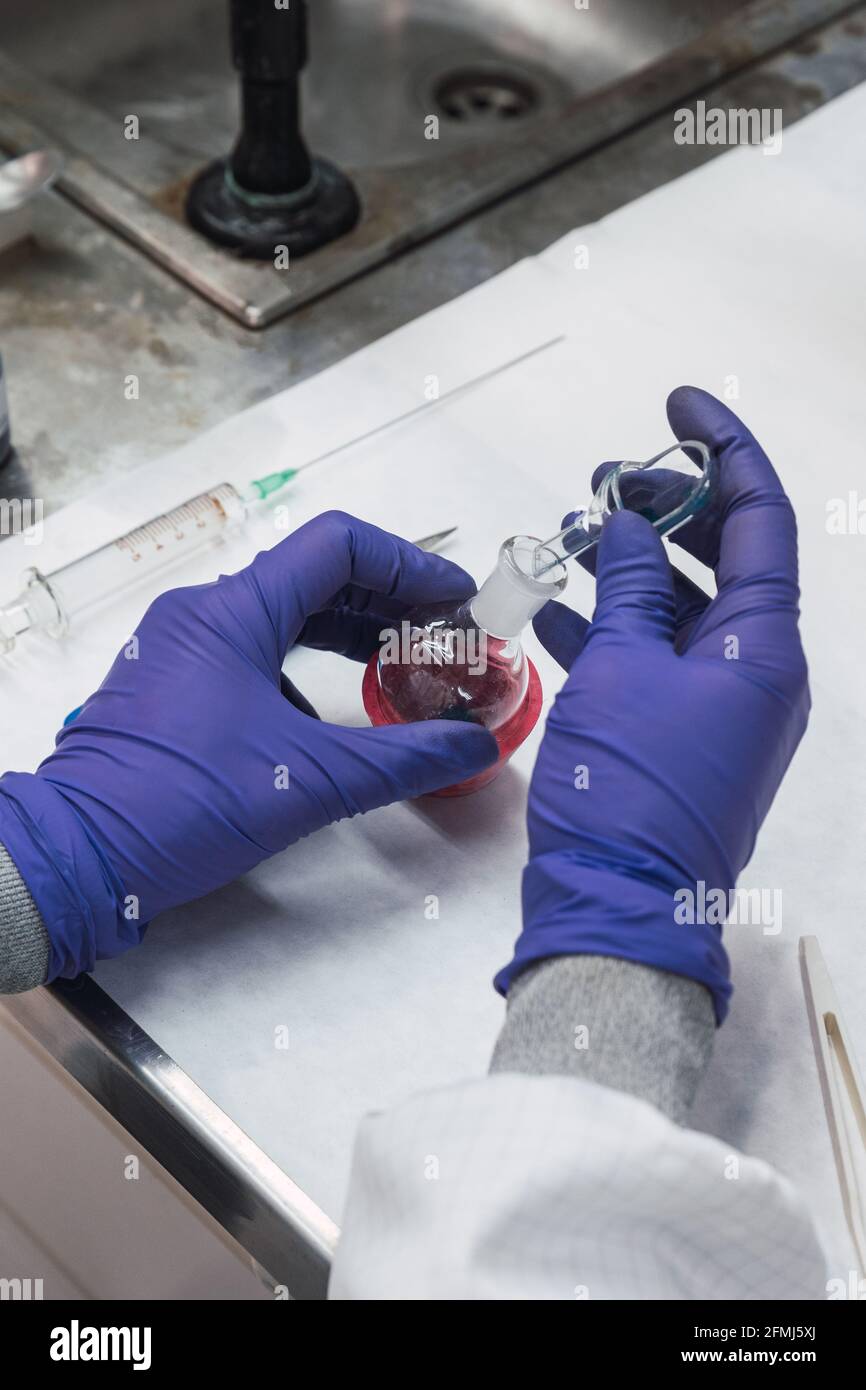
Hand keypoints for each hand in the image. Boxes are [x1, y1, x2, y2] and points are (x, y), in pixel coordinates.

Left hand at [0, 513, 496, 977]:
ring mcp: (180, 645)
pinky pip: (249, 648)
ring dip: (345, 631)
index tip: (455, 598)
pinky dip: (301, 663)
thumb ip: (404, 758)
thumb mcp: (311, 781)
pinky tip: (331, 712)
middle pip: (312, 576)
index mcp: (233, 612)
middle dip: (386, 601)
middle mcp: (202, 612)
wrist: (79, 857)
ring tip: (399, 663)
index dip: (409, 564)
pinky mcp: (170, 681)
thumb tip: (474, 746)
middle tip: (441, 633)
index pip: (338, 547)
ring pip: (280, 612)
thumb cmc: (183, 806)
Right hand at [495, 388, 808, 1021]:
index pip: (759, 518)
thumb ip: (631, 587)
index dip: (723, 448)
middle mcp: (756, 672)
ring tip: (571, 533)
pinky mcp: (680, 738)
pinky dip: (613, 630)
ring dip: (631, 567)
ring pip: (681, 609)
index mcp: (763, 647)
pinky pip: (654, 662)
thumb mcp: (623, 670)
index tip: (678, 402)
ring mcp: (719, 708)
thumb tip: (636, 527)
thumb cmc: (629, 790)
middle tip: (603, 483)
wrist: (619, 908)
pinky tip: (558, 610)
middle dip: (666, 510)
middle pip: (721, 559)